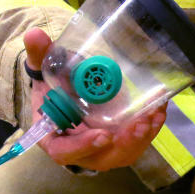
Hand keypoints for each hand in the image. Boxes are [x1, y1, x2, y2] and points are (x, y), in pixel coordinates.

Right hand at [24, 28, 165, 169]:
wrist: (66, 89)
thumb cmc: (53, 85)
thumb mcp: (45, 71)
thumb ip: (40, 55)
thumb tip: (34, 35)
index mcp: (54, 137)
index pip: (65, 152)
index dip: (83, 147)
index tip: (103, 134)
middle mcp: (79, 148)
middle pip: (102, 158)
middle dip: (124, 144)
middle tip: (139, 124)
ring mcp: (102, 148)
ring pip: (123, 153)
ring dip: (141, 138)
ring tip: (152, 116)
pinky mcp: (119, 141)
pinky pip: (136, 142)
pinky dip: (149, 128)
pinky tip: (159, 110)